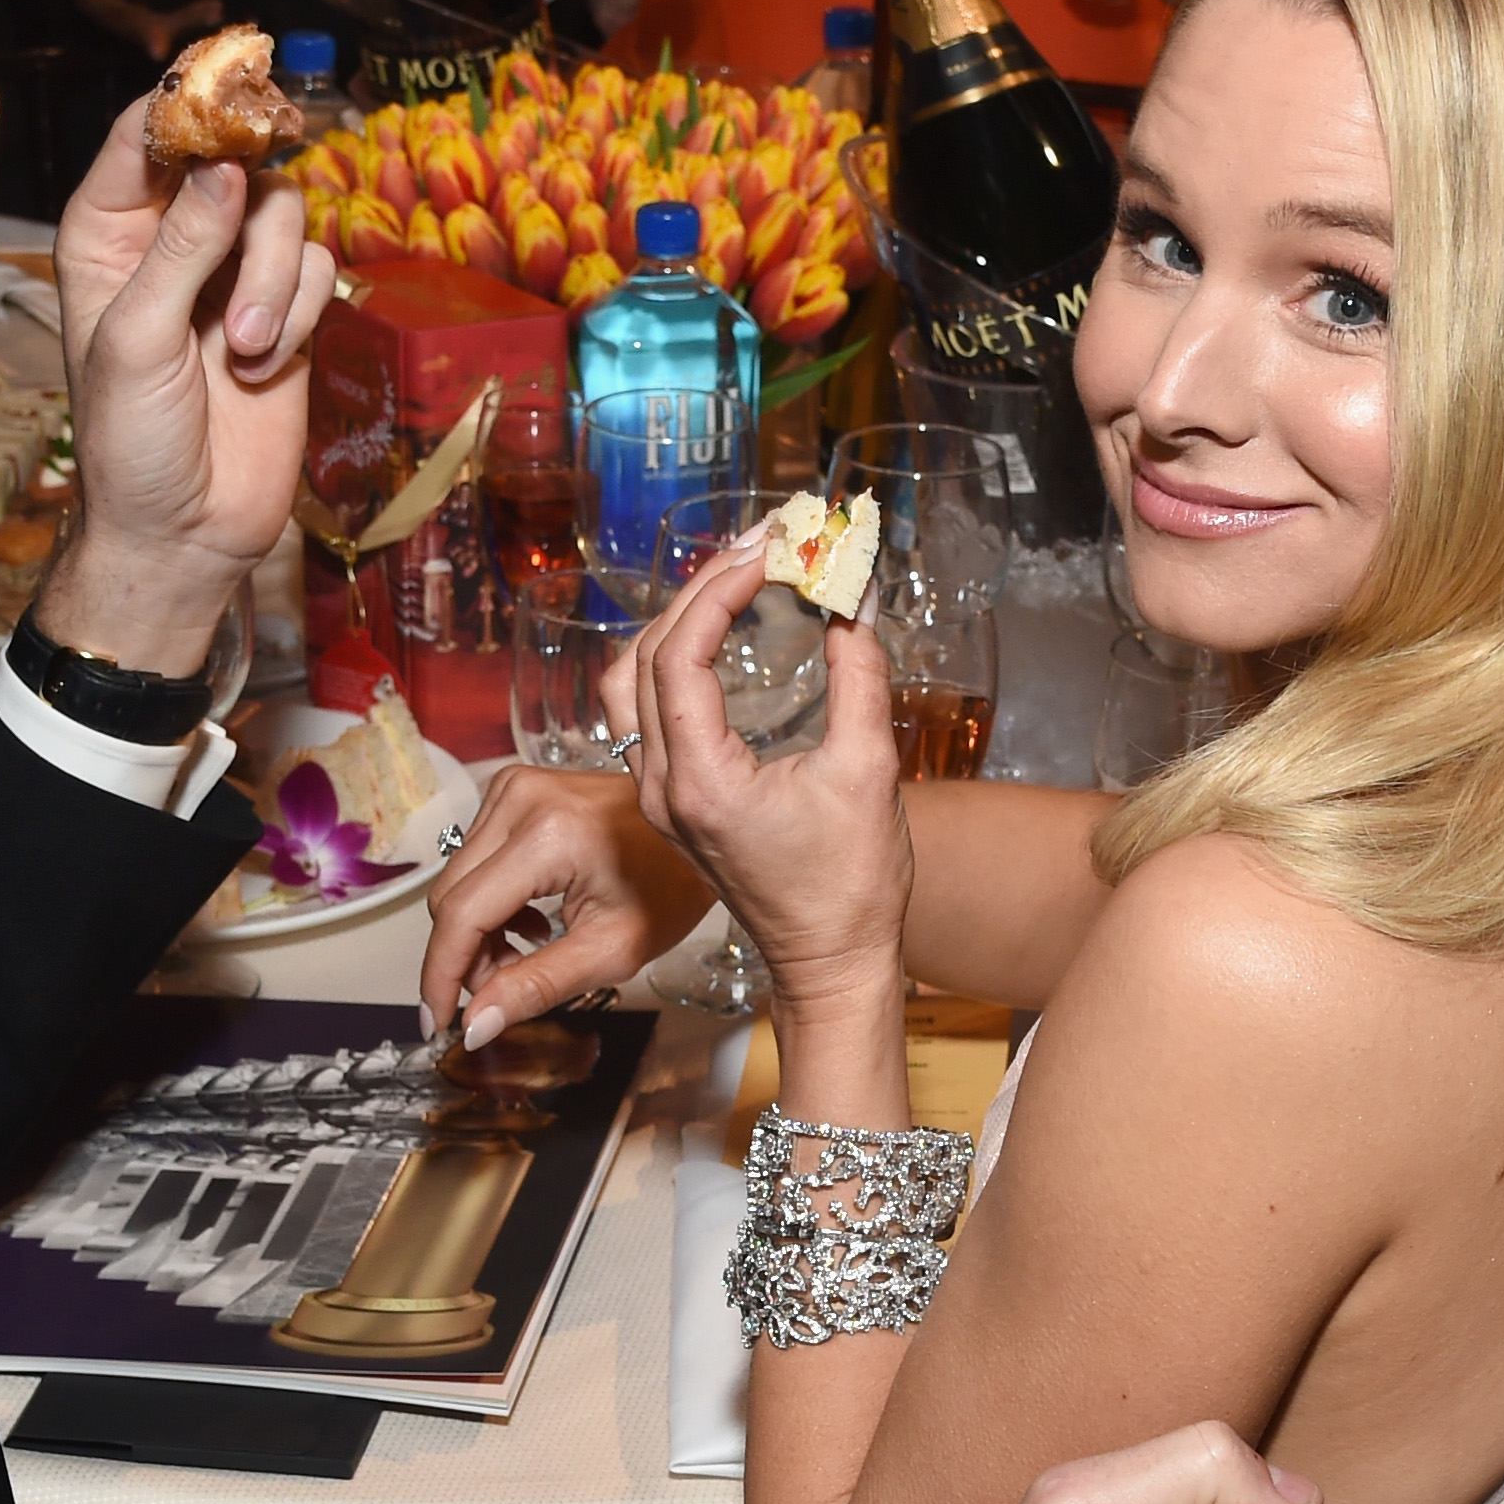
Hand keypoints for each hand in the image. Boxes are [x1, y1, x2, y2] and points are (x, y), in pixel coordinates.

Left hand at [41, 103, 333, 673]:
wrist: (184, 530)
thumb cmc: (130, 441)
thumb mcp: (138, 338)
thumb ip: (182, 247)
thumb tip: (227, 163)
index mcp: (107, 231)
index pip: (145, 133)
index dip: (187, 107)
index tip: (229, 105)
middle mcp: (171, 237)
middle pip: (234, 157)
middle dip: (249, 214)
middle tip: (248, 249)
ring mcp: (232, 272)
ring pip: (285, 212)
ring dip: (275, 280)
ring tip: (249, 350)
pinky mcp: (286, 310)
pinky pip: (316, 267)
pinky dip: (300, 314)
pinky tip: (267, 366)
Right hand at [45, 0, 221, 63]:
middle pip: (119, 18)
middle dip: (143, 32)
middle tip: (161, 49)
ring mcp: (114, 8)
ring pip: (144, 25)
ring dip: (178, 25)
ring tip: (214, 12)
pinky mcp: (132, 12)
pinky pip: (160, 21)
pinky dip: (186, 18)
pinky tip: (215, 10)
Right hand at [419, 766, 718, 1046]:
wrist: (699, 829)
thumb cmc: (671, 886)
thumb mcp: (611, 950)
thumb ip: (536, 987)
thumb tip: (475, 1025)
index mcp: (548, 835)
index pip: (462, 915)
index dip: (441, 975)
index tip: (439, 1023)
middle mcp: (519, 799)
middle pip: (450, 898)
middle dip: (464, 958)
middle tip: (499, 996)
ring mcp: (514, 787)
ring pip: (457, 881)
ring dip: (478, 932)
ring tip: (527, 957)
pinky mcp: (515, 789)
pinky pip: (474, 858)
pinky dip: (489, 901)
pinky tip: (529, 924)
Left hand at [621, 533, 912, 1017]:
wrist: (831, 961)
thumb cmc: (851, 884)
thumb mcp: (869, 770)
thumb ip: (858, 675)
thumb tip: (853, 597)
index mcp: (697, 781)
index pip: (678, 653)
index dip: (720, 590)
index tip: (772, 551)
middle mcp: (659, 785)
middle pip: (646, 654)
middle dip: (701, 588)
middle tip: (762, 542)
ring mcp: (658, 793)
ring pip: (635, 678)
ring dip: (679, 616)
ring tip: (738, 570)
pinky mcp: (672, 797)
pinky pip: (650, 706)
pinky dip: (677, 653)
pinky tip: (720, 624)